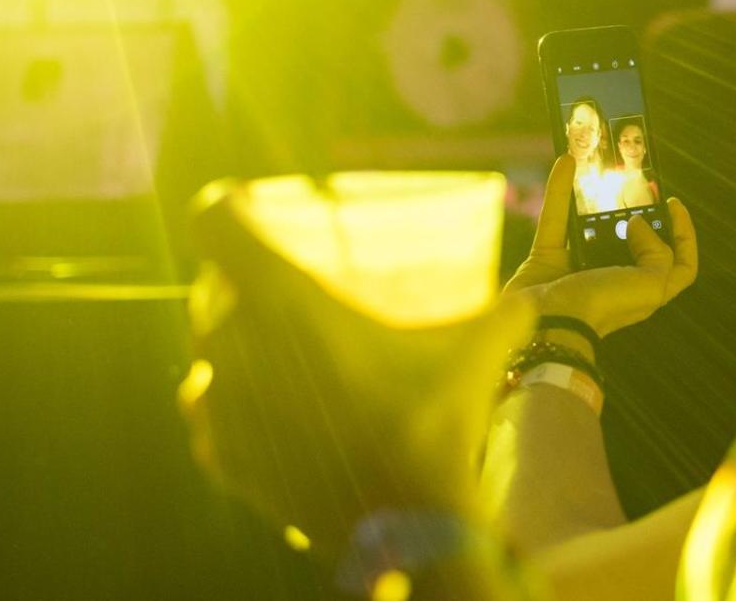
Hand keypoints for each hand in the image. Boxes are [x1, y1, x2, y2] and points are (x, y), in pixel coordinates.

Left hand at [180, 182, 534, 554]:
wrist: (409, 526)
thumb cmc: (436, 424)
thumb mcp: (474, 352)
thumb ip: (503, 314)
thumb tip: (530, 301)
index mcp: (281, 298)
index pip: (213, 222)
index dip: (226, 209)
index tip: (246, 212)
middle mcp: (233, 344)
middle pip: (211, 292)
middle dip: (237, 286)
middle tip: (279, 292)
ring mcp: (218, 405)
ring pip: (206, 357)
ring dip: (230, 350)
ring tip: (270, 354)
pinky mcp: (220, 457)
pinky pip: (209, 417)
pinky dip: (231, 412)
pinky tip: (263, 412)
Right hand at [504, 155, 697, 337]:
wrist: (545, 325)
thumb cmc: (601, 307)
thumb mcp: (648, 286)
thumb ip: (658, 254)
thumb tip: (637, 224)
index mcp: (645, 290)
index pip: (679, 265)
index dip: (684, 235)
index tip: (673, 203)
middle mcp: (615, 277)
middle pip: (635, 240)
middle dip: (636, 210)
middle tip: (635, 183)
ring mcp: (580, 267)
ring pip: (592, 225)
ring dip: (595, 198)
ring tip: (602, 170)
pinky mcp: (549, 257)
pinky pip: (556, 217)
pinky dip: (559, 190)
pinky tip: (567, 163)